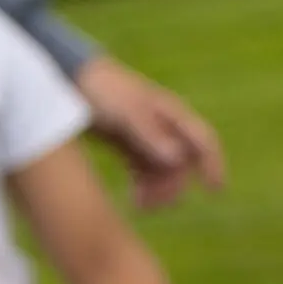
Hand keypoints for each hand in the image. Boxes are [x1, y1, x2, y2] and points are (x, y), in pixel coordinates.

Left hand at [74, 54, 225, 208]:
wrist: (66, 78)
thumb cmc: (101, 90)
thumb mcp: (126, 112)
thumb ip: (151, 135)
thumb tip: (179, 160)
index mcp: (170, 113)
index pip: (203, 141)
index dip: (213, 165)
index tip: (216, 191)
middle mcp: (163, 126)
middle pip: (181, 164)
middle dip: (172, 187)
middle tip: (151, 205)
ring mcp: (146, 136)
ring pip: (163, 171)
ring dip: (157, 191)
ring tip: (138, 205)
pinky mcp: (127, 144)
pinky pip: (144, 171)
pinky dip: (143, 186)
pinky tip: (133, 198)